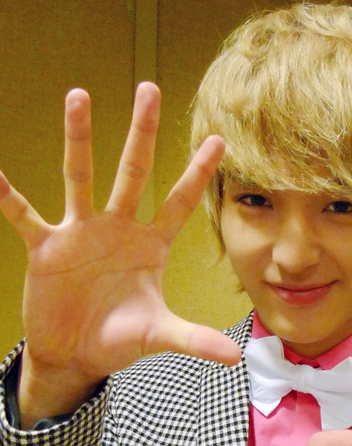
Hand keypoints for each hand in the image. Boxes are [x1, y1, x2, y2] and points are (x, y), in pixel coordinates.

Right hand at [0, 83, 239, 422]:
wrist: (76, 354)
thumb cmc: (120, 339)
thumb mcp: (158, 336)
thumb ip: (194, 339)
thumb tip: (234, 357)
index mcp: (150, 246)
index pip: (179, 203)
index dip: (197, 173)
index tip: (219, 139)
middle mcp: (117, 229)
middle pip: (132, 172)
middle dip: (142, 133)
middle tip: (150, 88)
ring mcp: (80, 233)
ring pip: (80, 177)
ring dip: (78, 139)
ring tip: (79, 95)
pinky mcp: (46, 248)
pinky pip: (24, 215)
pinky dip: (8, 196)